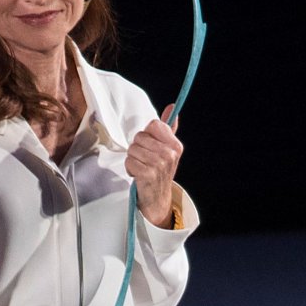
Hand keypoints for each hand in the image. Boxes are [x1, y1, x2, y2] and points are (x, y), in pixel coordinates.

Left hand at [125, 104, 181, 227]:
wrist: (157, 198)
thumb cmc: (159, 170)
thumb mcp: (168, 149)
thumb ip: (168, 128)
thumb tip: (172, 107)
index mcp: (176, 145)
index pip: (154, 125)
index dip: (146, 134)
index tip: (150, 145)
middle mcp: (170, 154)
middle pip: (140, 137)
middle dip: (137, 148)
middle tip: (144, 160)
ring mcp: (159, 165)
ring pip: (133, 149)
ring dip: (133, 159)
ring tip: (141, 167)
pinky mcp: (147, 174)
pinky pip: (129, 161)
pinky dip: (130, 168)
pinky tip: (137, 175)